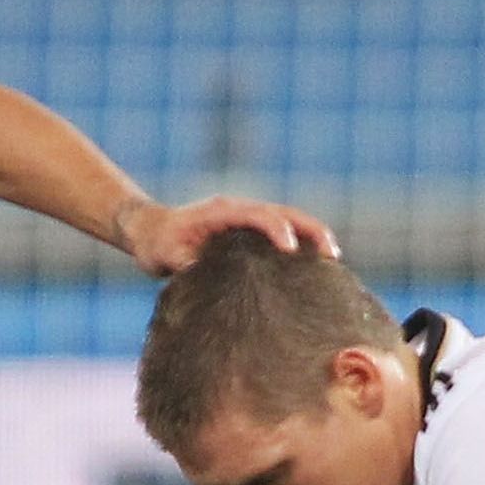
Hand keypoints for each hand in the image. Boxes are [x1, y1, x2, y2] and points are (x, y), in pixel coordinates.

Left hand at [118, 194, 341, 275]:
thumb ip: (183, 263)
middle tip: (331, 253)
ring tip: (333, 259)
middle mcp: (239, 209)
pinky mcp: (250, 230)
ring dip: (312, 234)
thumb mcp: (164, 256)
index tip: (291, 249)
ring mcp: (247, 217)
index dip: (276, 229)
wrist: (151, 230)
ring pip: (288, 218)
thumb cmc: (157, 245)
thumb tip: (202, 275)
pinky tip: (317, 263)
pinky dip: (302, 241)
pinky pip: (282, 229)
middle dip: (310, 229)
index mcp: (221, 212)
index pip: (257, 215)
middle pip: (284, 212)